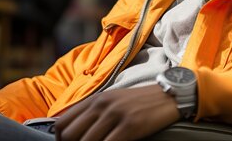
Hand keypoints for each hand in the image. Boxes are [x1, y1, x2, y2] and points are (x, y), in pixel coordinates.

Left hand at [54, 84, 180, 140]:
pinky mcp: (129, 126)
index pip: (62, 124)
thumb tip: (74, 133)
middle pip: (70, 136)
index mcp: (95, 99)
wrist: (169, 96)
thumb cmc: (141, 102)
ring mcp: (115, 115)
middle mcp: (101, 105)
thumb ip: (93, 113)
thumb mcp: (113, 100)